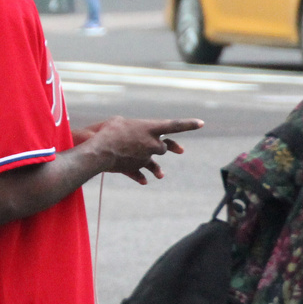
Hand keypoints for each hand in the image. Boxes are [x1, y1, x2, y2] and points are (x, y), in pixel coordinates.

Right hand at [77, 117, 203, 183]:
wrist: (100, 151)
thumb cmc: (107, 131)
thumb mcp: (118, 122)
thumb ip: (129, 127)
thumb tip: (127, 130)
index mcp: (150, 128)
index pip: (175, 125)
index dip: (189, 124)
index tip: (202, 123)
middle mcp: (152, 144)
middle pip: (164, 147)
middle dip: (168, 148)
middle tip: (180, 150)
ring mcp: (144, 157)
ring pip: (155, 164)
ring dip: (158, 169)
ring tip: (161, 175)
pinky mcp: (135, 169)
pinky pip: (141, 174)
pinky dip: (142, 177)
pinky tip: (145, 181)